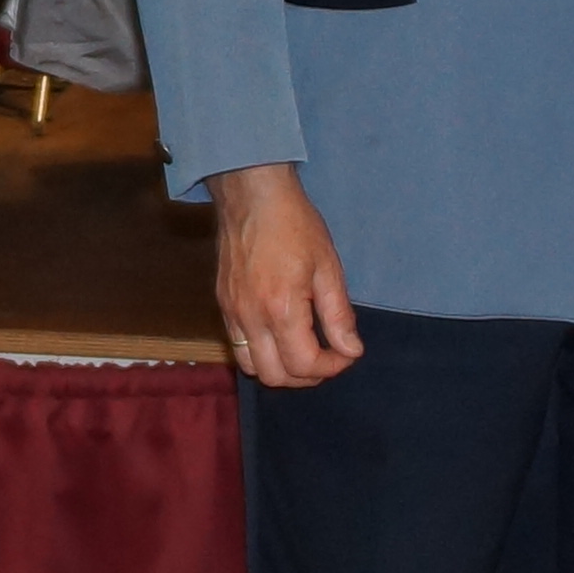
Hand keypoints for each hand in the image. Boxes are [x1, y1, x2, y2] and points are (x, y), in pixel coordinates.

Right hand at [210, 164, 365, 386]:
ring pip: (250, 368)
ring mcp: (231, 313)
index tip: (346, 353)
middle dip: (305, 376)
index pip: (304, 364)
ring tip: (302, 352)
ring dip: (280, 370)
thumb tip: (351, 351)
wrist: (251, 195)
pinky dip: (260, 353)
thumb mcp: (328, 267)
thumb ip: (338, 315)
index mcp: (281, 308)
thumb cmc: (294, 225)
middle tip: (326, 358)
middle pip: (274, 377)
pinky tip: (279, 335)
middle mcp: (250, 317)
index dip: (331, 367)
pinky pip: (237, 346)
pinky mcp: (222, 305)